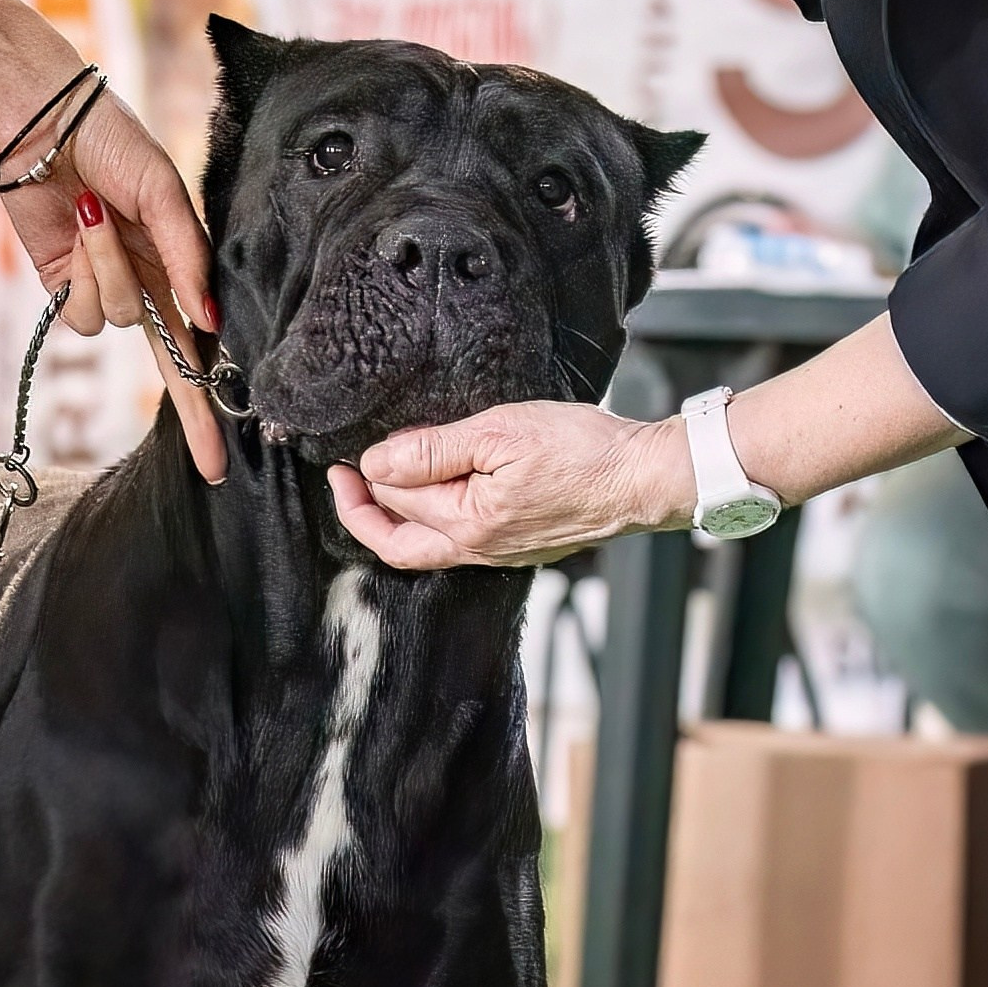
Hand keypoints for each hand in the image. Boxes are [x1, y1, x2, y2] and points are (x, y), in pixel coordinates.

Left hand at [0, 92, 229, 482]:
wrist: (43, 122)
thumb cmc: (113, 142)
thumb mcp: (163, 192)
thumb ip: (189, 255)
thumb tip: (209, 318)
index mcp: (180, 262)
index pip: (204, 339)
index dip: (214, 396)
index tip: (225, 454)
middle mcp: (146, 283)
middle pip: (173, 364)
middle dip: (193, 412)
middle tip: (213, 464)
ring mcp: (104, 287)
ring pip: (119, 321)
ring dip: (110, 268)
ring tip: (97, 215)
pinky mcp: (62, 288)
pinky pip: (83, 313)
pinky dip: (84, 270)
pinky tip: (77, 227)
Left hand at [327, 403, 694, 569]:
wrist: (645, 477)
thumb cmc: (583, 450)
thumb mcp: (499, 432)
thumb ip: (433, 450)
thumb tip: (377, 463)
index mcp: (469, 524)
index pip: (395, 506)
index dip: (363, 481)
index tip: (342, 460)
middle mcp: (481, 550)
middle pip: (401, 545)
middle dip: (364, 514)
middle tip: (343, 479)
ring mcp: (503, 554)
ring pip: (429, 549)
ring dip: (396, 521)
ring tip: (381, 487)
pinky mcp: (522, 546)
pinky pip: (460, 545)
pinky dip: (432, 523)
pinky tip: (434, 495)